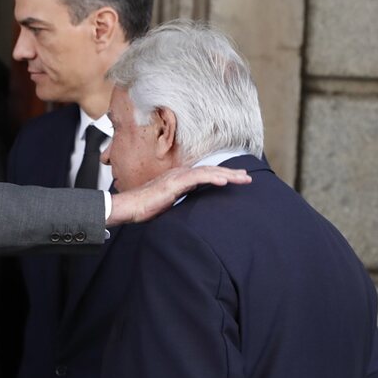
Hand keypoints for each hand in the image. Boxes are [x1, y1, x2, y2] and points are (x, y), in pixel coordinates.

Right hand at [107, 166, 251, 225]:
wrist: (130, 207)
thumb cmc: (144, 207)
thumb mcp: (168, 203)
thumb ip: (180, 201)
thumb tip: (191, 206)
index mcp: (179, 179)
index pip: (204, 174)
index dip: (221, 175)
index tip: (236, 179)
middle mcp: (180, 174)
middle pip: (210, 170)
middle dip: (230, 173)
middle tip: (247, 177)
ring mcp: (177, 177)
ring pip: (207, 172)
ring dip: (226, 175)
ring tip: (242, 178)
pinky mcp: (174, 183)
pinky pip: (197, 178)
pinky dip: (211, 179)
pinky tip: (223, 182)